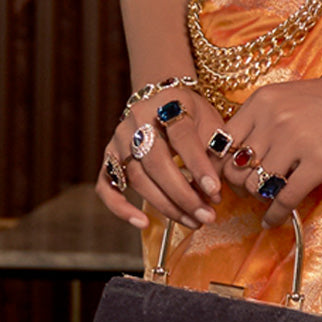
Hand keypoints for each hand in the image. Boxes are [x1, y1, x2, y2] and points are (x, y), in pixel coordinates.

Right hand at [95, 86, 226, 228]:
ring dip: (166, 206)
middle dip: (183, 195)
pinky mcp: (109, 156)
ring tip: (193, 221)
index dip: (199, 165)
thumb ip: (214, 150)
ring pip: (138, 178)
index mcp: (169, 103)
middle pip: (157, 163)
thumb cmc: (191, 114)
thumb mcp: (209, 120)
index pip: (183, 137)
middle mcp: (138, 120)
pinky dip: (121, 208)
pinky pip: (106, 186)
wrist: (161, 98)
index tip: (215, 191)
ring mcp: (119, 138)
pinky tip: (142, 223)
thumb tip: (214, 193)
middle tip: (206, 216)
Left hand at [214, 7, 321, 226]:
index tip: (232, 175)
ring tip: (271, 198)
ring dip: (260, 198)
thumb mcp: (292, 97)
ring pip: (257, 186)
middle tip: (254, 189)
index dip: (222, 165)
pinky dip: (276, 215)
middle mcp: (274, 118)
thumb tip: (237, 159)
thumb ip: (263, 121)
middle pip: (235, 168)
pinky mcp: (321, 162)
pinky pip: (285, 198)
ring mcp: (297, 140)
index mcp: (263, 100)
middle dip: (241, 185)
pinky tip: (275, 220)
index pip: (222, 143)